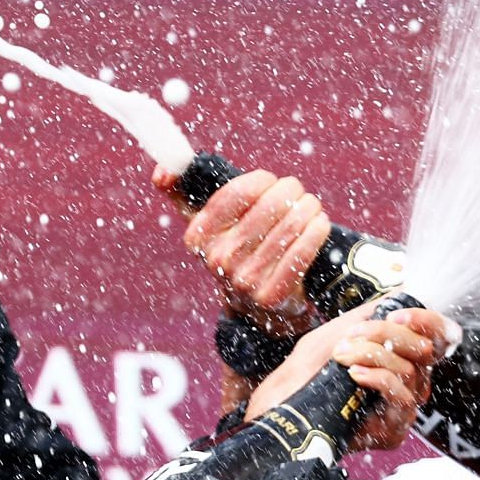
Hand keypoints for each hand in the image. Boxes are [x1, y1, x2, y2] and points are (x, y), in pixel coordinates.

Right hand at [154, 164, 327, 335]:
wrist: (252, 305)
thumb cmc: (232, 248)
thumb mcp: (204, 223)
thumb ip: (181, 191)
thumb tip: (161, 173)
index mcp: (197, 237)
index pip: (235, 193)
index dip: (260, 181)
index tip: (271, 180)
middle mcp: (218, 259)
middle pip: (269, 207)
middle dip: (289, 191)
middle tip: (296, 190)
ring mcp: (244, 280)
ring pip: (290, 226)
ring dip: (307, 208)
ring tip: (310, 205)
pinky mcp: (272, 295)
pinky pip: (301, 253)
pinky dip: (315, 232)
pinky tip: (319, 223)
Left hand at [245, 301, 456, 451]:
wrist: (282, 404)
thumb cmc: (307, 369)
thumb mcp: (338, 332)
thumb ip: (371, 314)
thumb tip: (402, 291)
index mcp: (401, 355)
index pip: (437, 335)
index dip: (426, 321)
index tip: (397, 313)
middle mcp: (408, 381)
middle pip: (425, 350)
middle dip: (387, 334)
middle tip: (352, 336)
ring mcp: (402, 406)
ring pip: (411, 372)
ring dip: (373, 355)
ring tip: (341, 356)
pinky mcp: (393, 429)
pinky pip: (402, 398)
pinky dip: (379, 379)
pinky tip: (355, 374)